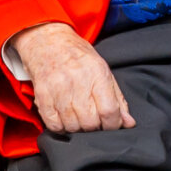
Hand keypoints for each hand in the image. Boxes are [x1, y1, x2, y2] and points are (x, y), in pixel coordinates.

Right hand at [11, 21, 133, 133]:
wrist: (48, 42)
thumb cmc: (77, 56)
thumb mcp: (103, 70)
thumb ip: (117, 99)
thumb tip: (128, 123)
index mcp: (97, 73)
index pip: (109, 111)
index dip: (113, 124)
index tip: (111, 124)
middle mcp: (77, 80)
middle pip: (90, 123)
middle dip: (95, 127)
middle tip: (93, 119)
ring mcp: (57, 88)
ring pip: (72, 127)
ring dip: (77, 128)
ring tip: (78, 116)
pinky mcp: (42, 95)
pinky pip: (53, 125)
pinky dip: (60, 127)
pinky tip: (64, 117)